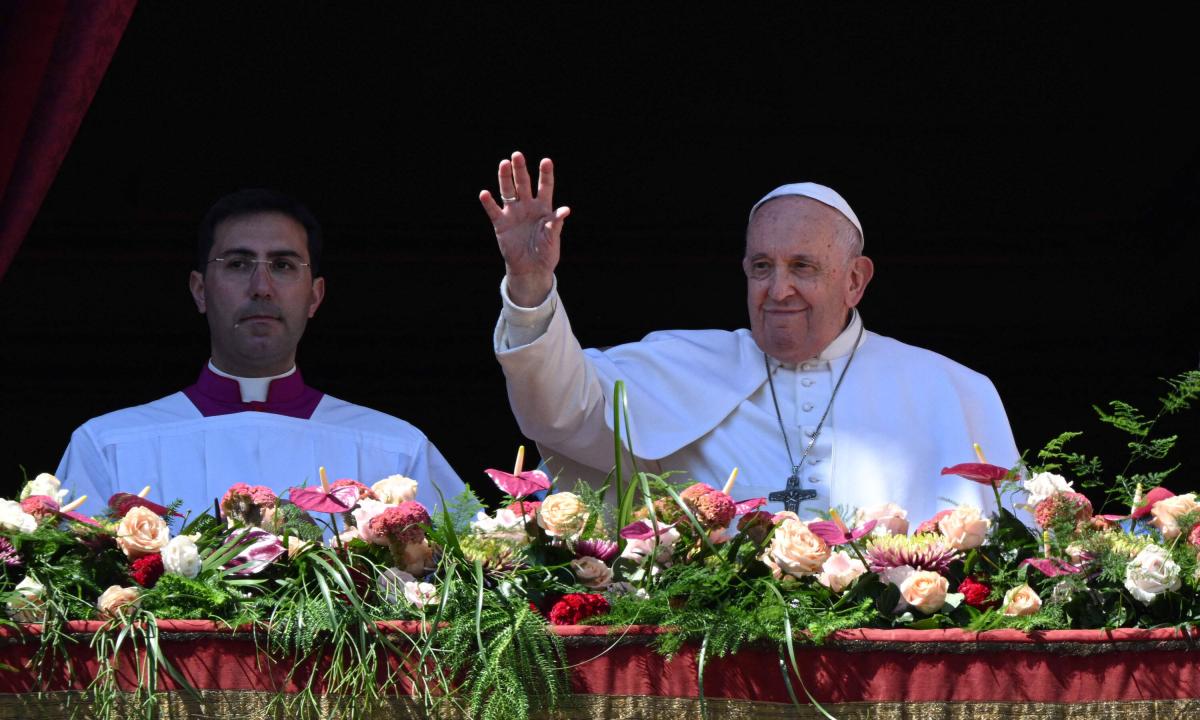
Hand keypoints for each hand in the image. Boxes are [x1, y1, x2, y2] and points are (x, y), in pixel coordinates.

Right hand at [479, 151, 569, 306]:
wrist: (531, 269)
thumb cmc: (546, 253)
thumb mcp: (553, 238)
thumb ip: (556, 224)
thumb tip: (565, 210)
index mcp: (543, 208)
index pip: (545, 186)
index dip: (545, 174)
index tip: (546, 161)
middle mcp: (527, 206)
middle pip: (523, 183)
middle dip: (520, 169)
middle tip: (517, 155)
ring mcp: (513, 213)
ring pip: (507, 191)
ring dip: (504, 178)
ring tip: (503, 164)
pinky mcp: (501, 224)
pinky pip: (493, 210)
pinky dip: (488, 202)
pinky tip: (485, 193)